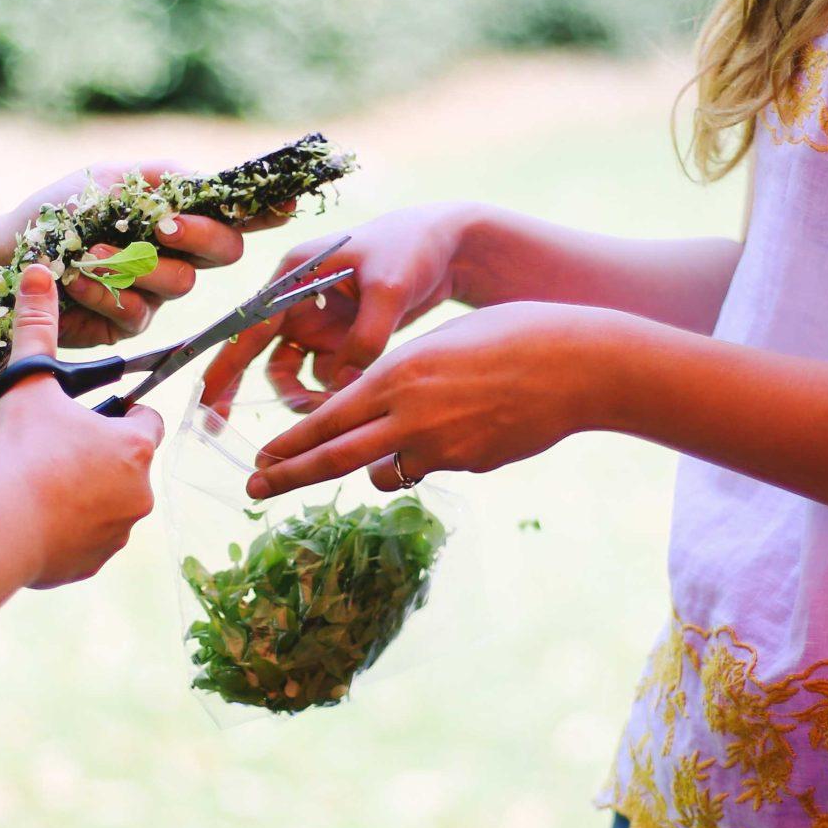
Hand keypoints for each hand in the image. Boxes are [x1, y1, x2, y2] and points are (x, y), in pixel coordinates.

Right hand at [0, 267, 163, 585]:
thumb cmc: (21, 449)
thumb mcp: (29, 381)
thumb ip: (38, 327)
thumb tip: (40, 270)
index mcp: (134, 446)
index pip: (148, 419)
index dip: (124, 409)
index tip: (99, 408)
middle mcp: (138, 493)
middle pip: (125, 465)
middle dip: (95, 454)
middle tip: (52, 446)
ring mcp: (116, 535)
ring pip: (104, 506)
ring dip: (78, 495)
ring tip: (34, 484)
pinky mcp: (88, 566)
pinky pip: (81, 543)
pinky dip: (61, 533)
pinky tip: (28, 520)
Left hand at [7, 161, 289, 347]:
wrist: (1, 254)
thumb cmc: (55, 212)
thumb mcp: (109, 180)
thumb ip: (161, 178)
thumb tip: (210, 181)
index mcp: (177, 214)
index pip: (234, 212)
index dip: (266, 211)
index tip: (285, 205)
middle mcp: (176, 254)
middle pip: (225, 251)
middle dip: (200, 237)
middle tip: (164, 227)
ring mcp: (154, 292)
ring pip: (181, 284)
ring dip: (135, 264)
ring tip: (91, 250)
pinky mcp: (126, 326)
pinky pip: (138, 312)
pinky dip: (105, 292)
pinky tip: (76, 279)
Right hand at [199, 205, 474, 414]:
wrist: (448, 245)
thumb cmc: (412, 248)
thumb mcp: (389, 288)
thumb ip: (366, 337)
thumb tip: (343, 385)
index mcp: (295, 273)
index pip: (250, 324)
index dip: (226, 364)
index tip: (207, 399)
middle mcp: (298, 297)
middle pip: (257, 351)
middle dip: (240, 386)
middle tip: (220, 425)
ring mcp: (319, 319)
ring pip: (292, 369)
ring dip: (300, 394)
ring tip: (323, 412)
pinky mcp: (341, 336)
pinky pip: (324, 373)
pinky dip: (332, 390)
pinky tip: (352, 397)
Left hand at [243, 302, 618, 499]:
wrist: (573, 363)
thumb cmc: (507, 336)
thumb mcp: (437, 346)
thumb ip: (397, 381)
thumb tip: (371, 418)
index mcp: (396, 374)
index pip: (326, 418)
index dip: (290, 443)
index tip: (261, 460)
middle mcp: (409, 413)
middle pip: (334, 457)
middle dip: (289, 476)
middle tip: (253, 491)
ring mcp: (440, 445)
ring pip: (383, 473)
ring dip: (375, 469)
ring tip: (398, 444)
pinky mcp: (468, 464)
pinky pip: (428, 469)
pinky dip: (428, 458)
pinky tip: (464, 428)